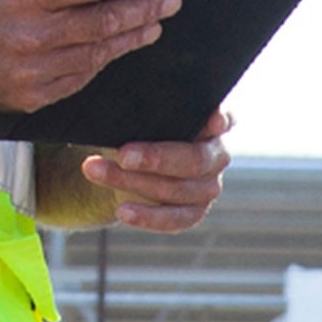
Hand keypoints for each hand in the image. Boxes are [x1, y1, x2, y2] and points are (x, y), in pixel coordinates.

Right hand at [0, 0, 181, 113]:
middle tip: (170, 0)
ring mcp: (31, 71)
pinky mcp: (31, 97)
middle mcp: (30, 35)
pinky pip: (79, 78)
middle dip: (143, 9)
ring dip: (130, 38)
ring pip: (96, 54)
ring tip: (153, 25)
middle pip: (102, 22)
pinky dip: (101, 62)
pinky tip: (117, 49)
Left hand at [81, 110, 232, 232]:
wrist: (133, 164)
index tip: (212, 118)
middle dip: (157, 158)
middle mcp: (217, 154)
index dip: (220, 119)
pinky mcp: (194, 212)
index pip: (226, 118)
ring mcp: (209, 186)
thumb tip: (119, 101)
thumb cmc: (143, 128)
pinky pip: (174, 219)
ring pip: (177, 190)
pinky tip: (122, 210)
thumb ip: (149, 110)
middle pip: (195, 159)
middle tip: (123, 155)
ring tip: (96, 170)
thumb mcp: (147, 115)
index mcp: (214, 122)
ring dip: (133, 183)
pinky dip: (146, 216)